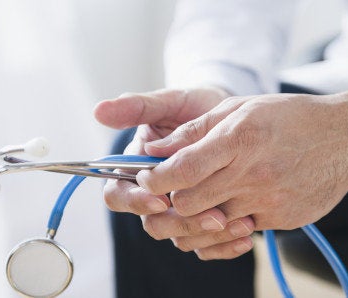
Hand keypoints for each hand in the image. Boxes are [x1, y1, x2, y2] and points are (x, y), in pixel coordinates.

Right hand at [94, 88, 256, 257]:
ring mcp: (180, 210)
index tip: (161, 198)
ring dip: (205, 235)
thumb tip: (99, 110)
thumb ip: (139, 107)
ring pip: (179, 238)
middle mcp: (155, 194)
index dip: (135, 201)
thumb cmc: (198, 107)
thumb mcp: (172, 102)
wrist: (235, 119)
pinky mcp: (203, 221)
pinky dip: (226, 245)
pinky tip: (247, 235)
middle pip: (151, 222)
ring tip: (237, 223)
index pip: (118, 194)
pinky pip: (207, 245)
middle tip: (213, 216)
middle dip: (179, 223)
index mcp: (137, 168)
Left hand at [135, 87, 347, 258]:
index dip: (154, 178)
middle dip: (170, 201)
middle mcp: (253, 173)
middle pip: (188, 205)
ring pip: (211, 225)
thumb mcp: (240, 108)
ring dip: (196, 216)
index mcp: (239, 138)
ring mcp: (270, 201)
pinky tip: (234, 202)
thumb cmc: (291, 117)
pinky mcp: (282, 220)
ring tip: (197, 199)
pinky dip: (228, 222)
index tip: (147, 177)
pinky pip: (240, 231)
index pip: (181, 170)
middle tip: (169, 190)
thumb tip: (154, 148)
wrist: (347, 138)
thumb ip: (194, 130)